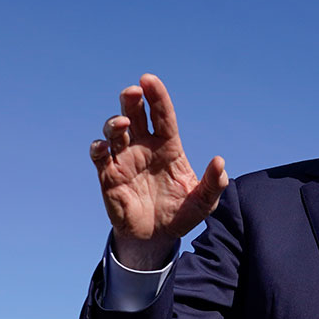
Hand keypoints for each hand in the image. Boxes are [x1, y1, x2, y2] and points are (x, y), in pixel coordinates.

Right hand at [90, 74, 228, 269]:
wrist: (158, 238)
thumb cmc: (181, 215)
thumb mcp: (204, 203)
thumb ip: (213, 184)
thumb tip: (219, 162)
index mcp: (167, 147)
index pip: (161, 115)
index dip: (156, 96)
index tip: (149, 80)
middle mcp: (144, 147)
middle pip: (135, 114)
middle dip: (132, 99)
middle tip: (133, 91)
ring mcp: (125, 160)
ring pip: (114, 130)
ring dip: (115, 122)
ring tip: (123, 123)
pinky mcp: (109, 177)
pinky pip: (99, 156)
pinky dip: (98, 148)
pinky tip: (104, 147)